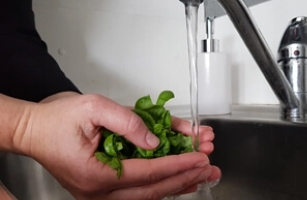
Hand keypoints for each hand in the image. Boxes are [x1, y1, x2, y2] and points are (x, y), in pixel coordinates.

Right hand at [16, 94, 219, 199]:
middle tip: (210, 168)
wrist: (34, 130)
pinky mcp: (105, 188)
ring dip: (179, 184)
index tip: (200, 156)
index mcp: (96, 175)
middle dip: (185, 177)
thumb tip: (156, 140)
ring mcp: (102, 194)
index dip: (178, 163)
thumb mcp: (93, 108)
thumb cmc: (57, 119)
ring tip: (203, 175)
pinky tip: (181, 180)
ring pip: (149, 195)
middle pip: (153, 190)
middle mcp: (100, 191)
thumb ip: (128, 122)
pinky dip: (163, 184)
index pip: (149, 173)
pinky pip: (140, 191)